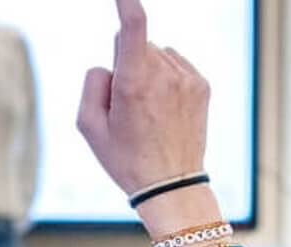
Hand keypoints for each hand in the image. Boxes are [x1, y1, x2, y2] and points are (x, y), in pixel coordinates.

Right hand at [77, 0, 209, 193]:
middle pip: (136, 45)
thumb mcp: (89, 126)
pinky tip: (163, 106)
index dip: (127, 4)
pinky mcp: (201, 84)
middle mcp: (163, 76)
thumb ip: (93, 82)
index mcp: (133, 84)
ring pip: (157, 54)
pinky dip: (166, 76)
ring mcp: (186, 79)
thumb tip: (113, 61)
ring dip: (148, 70)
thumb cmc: (124, 157)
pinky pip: (175, 63)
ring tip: (147, 110)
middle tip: (127, 105)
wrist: (171, 185)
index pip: (133, 28)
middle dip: (127, 63)